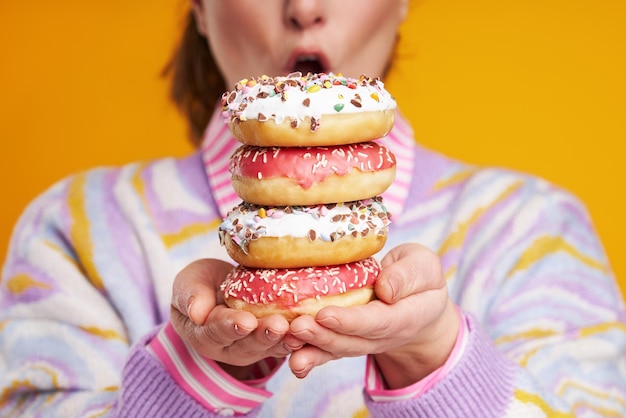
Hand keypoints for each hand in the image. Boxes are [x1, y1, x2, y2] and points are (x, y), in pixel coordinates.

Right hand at [169, 259, 294, 379]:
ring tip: (297, 330)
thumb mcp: (189, 283)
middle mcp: (230, 347)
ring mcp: (254, 348)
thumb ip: (189, 296)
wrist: (221, 289)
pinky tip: (313, 330)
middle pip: (247, 344)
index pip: (216, 331)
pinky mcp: (274, 342)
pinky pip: (287, 342)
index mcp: (205, 334)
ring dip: (285, 339)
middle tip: (278, 326)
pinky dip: (300, 339)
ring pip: (270, 346)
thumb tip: (196, 312)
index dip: (231, 326)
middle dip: (264, 335)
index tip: (245, 321)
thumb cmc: (202, 285)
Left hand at [288, 243, 459, 388]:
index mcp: (406, 317)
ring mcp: (366, 343)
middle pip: (353, 341)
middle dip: (323, 336)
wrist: (421, 304)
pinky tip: (291, 359)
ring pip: (338, 349)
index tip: (326, 314)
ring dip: (312, 348)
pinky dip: (310, 356)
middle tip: (296, 327)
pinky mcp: (350, 342)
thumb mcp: (422, 266)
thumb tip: (385, 289)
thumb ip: (408, 275)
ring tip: (288, 340)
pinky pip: (329, 351)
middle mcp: (385, 337)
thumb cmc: (419, 277)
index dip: (351, 321)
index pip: (378, 322)